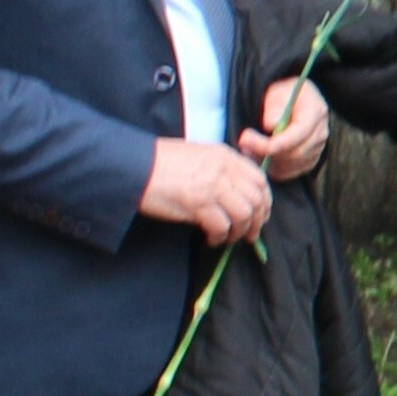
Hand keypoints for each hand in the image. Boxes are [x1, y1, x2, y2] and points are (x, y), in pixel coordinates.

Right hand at [138, 135, 272, 246]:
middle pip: (256, 199)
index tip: (260, 216)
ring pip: (244, 214)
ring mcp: (212, 185)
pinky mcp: (197, 203)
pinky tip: (210, 239)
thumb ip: (221, 170)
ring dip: (239, 232)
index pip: (259, 180)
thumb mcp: (198, 156)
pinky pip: (221, 226)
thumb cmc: (159, 163)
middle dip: (257, 221)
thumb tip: (236, 194)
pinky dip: (219, 237)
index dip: (264, 202)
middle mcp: (223, 169)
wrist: (132, 166)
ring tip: (227, 239)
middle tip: (249, 235)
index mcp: (225, 156)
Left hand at [240, 76, 330, 181]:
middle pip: (294, 154)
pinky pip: (291, 171)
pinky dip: (273, 168)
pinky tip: (259, 155)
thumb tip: (271, 125)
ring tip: (248, 149)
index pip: (296, 136)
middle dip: (264, 153)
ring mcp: (318, 148)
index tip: (245, 138)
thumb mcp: (276, 91)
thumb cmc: (282, 92)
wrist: (292, 98)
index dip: (269, 143)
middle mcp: (321, 133)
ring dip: (267, 161)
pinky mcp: (310, 159)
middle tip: (242, 144)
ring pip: (291, 165)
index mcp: (316, 112)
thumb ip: (274, 106)